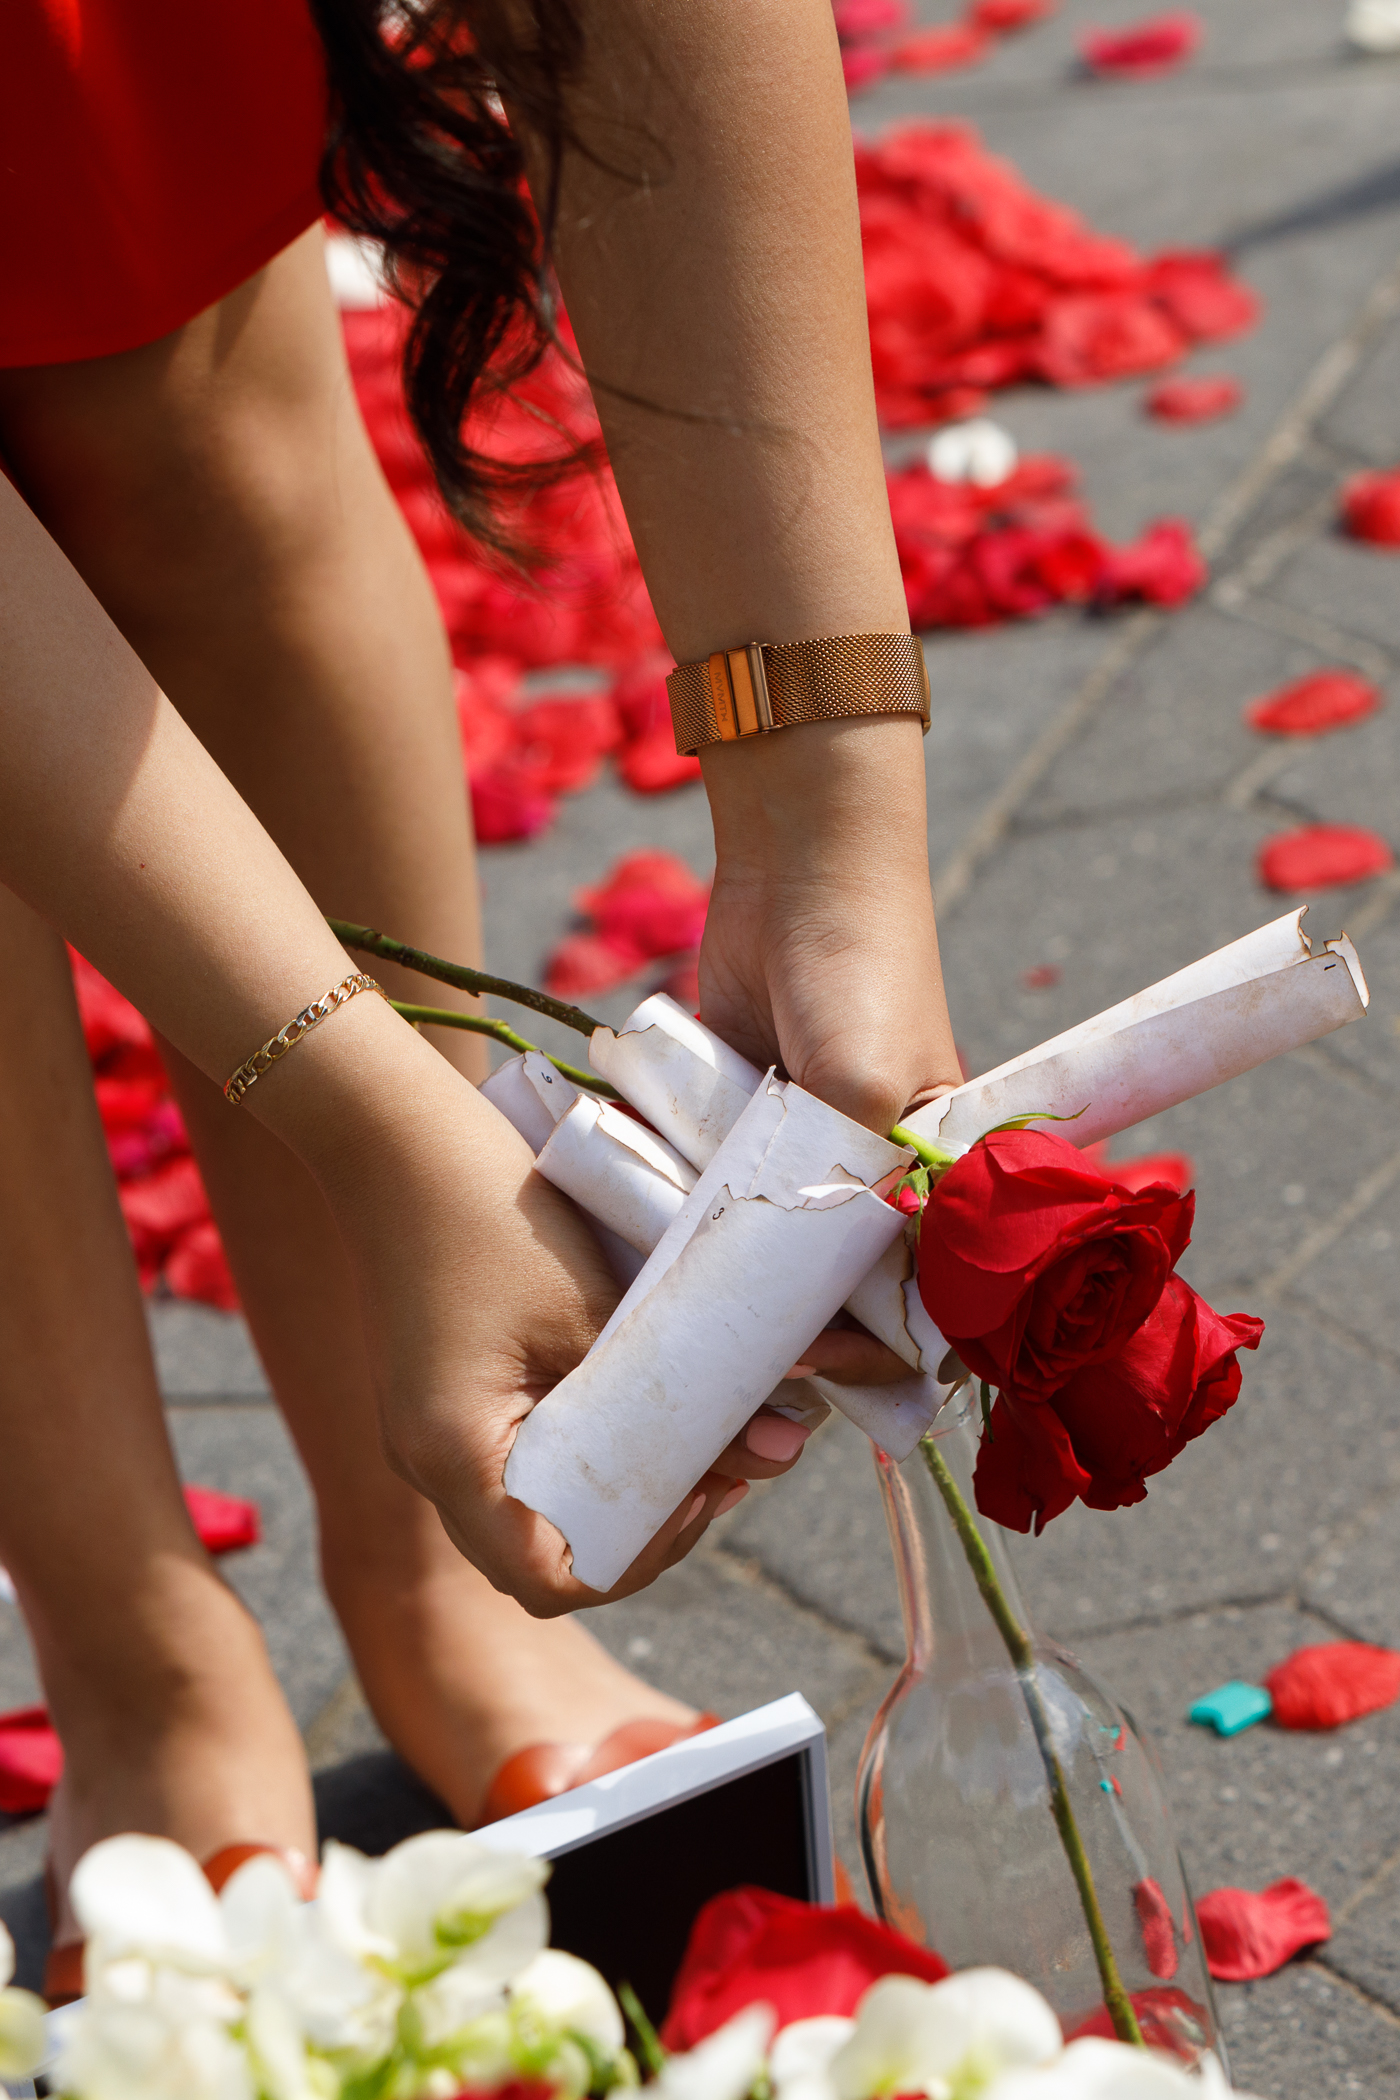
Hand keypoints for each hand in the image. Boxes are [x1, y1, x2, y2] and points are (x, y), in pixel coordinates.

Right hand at [291, 1010, 813, 1613]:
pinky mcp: (445, 1403)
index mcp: (455, 1457)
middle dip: (645, 1528)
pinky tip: (637, 1405)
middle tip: (722, 1465)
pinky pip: (521, 1463)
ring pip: (536, 1514)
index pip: (553, 1577)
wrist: (398, 1137)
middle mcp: (430, 1466)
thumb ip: (674, 1391)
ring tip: (695, 1436)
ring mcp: (432, 1437)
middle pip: (545, 1559)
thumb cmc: (491, 1212)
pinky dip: (584, 1456)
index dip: (645, 1556)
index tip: (711, 1490)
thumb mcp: (594, 1306)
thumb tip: (776, 1451)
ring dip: (617, 1493)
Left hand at [699, 715, 961, 1391]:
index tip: (812, 1365)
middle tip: (737, 1369)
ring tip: (684, 1326)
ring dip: (726, 1284)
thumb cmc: (864, 975)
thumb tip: (822, 1310)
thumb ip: (851, 1197)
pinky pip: (709, 1197)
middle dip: (788, 1332)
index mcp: (941, 1183)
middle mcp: (873, 1179)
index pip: (920, 1300)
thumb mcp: (870, 1094)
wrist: (796, 868)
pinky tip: (654, 1258)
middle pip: (832, 1292)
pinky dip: (685, 1222)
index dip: (871, 1347)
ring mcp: (798, 1155)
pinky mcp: (736, 1125)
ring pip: (761, 1253)